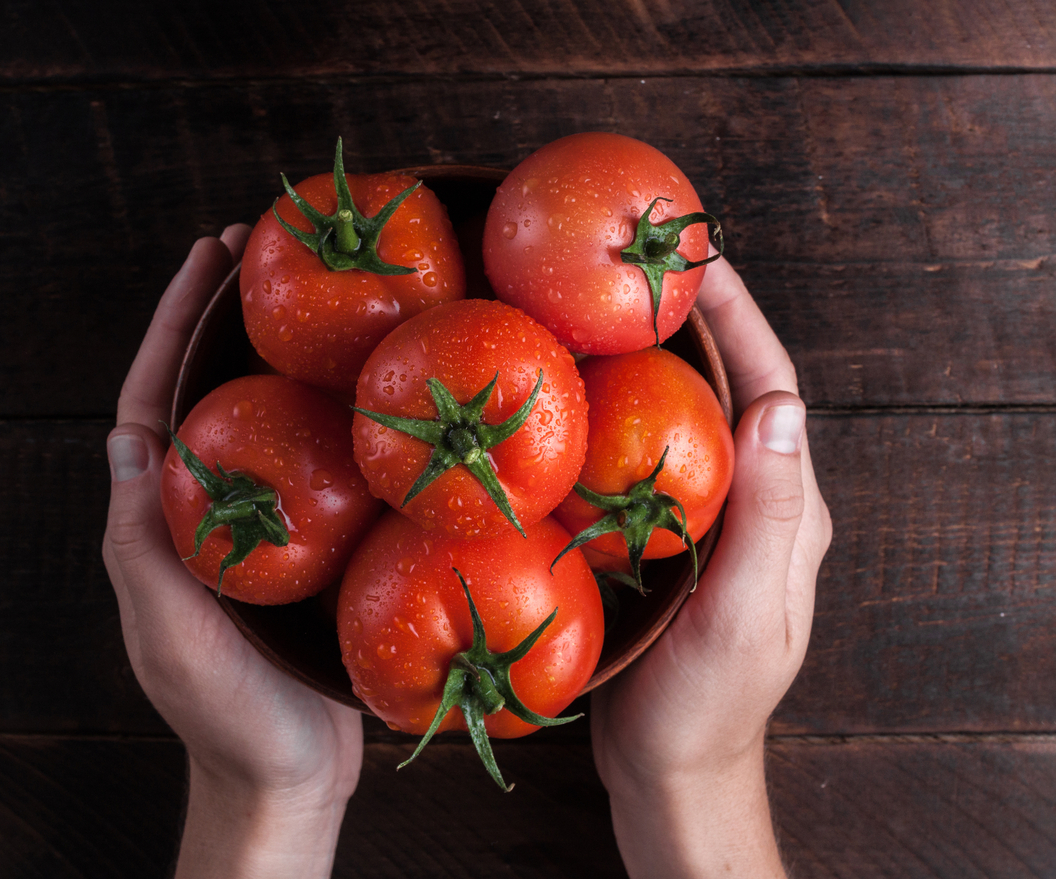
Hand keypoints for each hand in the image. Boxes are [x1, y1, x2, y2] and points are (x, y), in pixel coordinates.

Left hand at [102, 226, 363, 878]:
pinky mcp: (313, 546)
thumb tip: (124, 437)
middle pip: (213, 392)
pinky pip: (320, 466)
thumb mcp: (171, 630)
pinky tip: (375, 389)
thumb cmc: (227, 713)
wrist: (291, 774)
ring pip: (268, 421)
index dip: (174, 325)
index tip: (206, 258)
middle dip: (230, 318)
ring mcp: (262, 526)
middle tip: (266, 248)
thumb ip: (142, 545)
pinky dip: (338, 417)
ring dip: (286, 355)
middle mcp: (208, 510)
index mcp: (161, 520)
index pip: (154, 401)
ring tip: (323, 294)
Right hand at [591, 256, 831, 877]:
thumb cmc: (705, 703)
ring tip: (607, 304)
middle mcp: (757, 501)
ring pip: (689, 415)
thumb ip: (767, 517)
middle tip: (643, 260)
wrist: (671, 764)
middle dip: (699, 318)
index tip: (700, 257)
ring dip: (659, 356)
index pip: (772, 389)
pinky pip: (651, 454)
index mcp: (788, 510)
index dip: (740, 318)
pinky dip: (624, 410)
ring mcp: (711, 518)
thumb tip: (781, 407)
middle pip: (733, 387)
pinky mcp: (667, 536)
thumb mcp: (742, 614)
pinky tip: (582, 393)